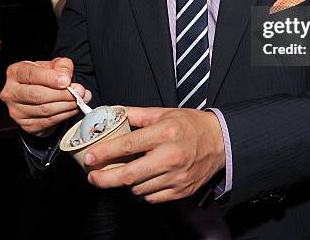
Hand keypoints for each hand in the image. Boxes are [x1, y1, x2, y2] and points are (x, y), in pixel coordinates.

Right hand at [0, 57, 91, 135]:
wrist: (41, 94)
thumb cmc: (46, 77)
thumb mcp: (54, 64)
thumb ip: (62, 66)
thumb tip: (66, 78)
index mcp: (16, 72)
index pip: (31, 75)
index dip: (50, 78)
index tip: (67, 81)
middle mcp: (11, 92)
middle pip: (37, 95)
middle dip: (62, 94)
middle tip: (79, 92)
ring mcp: (16, 111)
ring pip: (44, 110)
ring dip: (67, 106)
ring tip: (81, 99)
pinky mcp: (26, 125)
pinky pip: (48, 121)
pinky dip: (64, 115)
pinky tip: (74, 108)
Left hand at [84, 107, 224, 202]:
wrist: (220, 141)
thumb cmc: (191, 125)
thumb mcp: (164, 113)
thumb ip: (137, 114)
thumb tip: (114, 112)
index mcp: (165, 133)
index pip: (127, 145)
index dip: (105, 153)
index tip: (89, 157)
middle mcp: (170, 156)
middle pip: (128, 175)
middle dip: (104, 178)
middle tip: (92, 176)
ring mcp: (175, 177)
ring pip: (138, 188)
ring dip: (127, 182)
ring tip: (126, 171)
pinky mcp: (180, 191)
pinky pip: (152, 197)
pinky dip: (143, 189)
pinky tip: (145, 178)